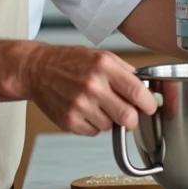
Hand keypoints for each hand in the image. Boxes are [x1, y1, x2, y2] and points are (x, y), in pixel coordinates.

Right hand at [20, 43, 157, 135]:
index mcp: (104, 67)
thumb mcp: (102, 56)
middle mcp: (92, 86)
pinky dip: (93, 124)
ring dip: (109, 119)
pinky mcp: (69, 121)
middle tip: (128, 112)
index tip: (150, 106)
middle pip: (128, 117)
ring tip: (98, 104)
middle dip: (132, 118)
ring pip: (111, 127)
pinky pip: (94, 132)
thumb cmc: (70, 61)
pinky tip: (85, 110)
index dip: (149, 104)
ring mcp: (79, 105)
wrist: (37, 69)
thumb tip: (147, 90)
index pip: (137, 92)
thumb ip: (126, 72)